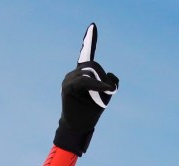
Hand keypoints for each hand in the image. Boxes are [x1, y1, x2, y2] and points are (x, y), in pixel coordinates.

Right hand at [53, 23, 118, 155]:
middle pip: (93, 65)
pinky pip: (85, 81)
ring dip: (101, 83)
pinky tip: (105, 89)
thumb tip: (111, 78)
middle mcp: (73, 74)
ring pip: (90, 72)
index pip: (87, 54)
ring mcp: (68, 79)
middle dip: (103, 77)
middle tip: (108, 90)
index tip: (93, 26)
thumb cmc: (91, 111)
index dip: (90, 40)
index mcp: (82, 74)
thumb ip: (111, 83)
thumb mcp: (107, 95)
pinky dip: (96, 84)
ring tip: (103, 95)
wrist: (79, 127)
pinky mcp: (67, 87)